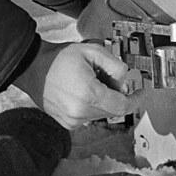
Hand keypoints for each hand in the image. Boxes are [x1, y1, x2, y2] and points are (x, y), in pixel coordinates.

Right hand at [12, 41, 136, 128]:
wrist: (33, 68)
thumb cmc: (60, 58)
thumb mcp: (92, 51)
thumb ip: (114, 65)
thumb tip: (126, 79)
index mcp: (89, 95)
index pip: (122, 106)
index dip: (135, 100)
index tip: (141, 94)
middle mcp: (81, 112)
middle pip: (113, 110)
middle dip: (116, 95)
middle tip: (107, 76)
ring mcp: (73, 120)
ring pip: (101, 114)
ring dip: (104, 100)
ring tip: (90, 81)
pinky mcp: (67, 123)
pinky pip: (88, 116)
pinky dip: (91, 105)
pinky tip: (81, 90)